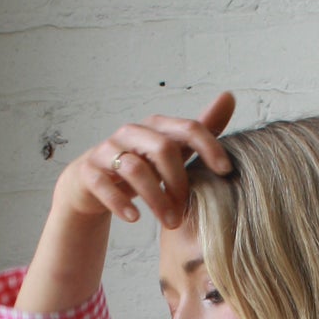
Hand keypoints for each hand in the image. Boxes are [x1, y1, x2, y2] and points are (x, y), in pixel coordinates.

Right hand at [56, 90, 234, 229]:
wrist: (92, 183)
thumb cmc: (140, 165)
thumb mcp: (173, 149)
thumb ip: (200, 129)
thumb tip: (229, 96)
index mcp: (155, 127)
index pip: (187, 128)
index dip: (209, 147)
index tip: (225, 172)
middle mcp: (131, 133)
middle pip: (162, 149)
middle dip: (179, 182)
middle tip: (187, 212)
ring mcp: (107, 151)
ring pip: (134, 169)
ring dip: (156, 199)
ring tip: (170, 222)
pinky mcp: (89, 172)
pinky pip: (104, 184)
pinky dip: (120, 202)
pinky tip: (135, 218)